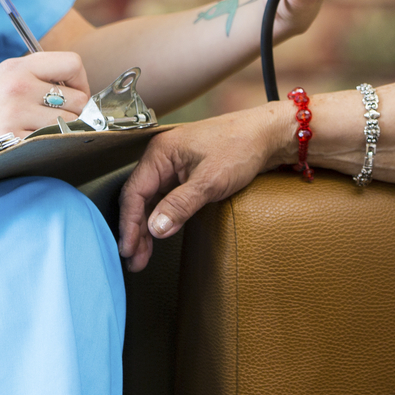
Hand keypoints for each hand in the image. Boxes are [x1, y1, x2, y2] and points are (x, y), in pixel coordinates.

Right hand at [0, 51, 90, 146]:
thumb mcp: (0, 79)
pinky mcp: (13, 140)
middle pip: (78, 99)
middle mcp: (18, 86)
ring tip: (40, 133)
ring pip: (69, 124)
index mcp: (17, 67)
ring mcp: (16, 114)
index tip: (72, 96)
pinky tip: (29, 145)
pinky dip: (47, 146)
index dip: (80, 82)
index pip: (72, 63)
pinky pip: (51, 142)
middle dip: (73, 113)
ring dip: (61, 132)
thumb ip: (35, 76)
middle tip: (56, 121)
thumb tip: (76, 87)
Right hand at [117, 104, 289, 270]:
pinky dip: (160, 217)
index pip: (134, 192)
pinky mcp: (185, 173)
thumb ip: (180, 205)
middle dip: (135, 230)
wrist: (266, 135)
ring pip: (150, 200)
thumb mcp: (211, 180)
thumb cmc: (241, 146)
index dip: (129, 224)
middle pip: (139, 198)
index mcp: (161, 152)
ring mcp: (173, 165)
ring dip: (146, 227)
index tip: (129, 248)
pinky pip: (164, 198)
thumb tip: (156, 228)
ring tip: (143, 254)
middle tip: (135, 259)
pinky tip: (159, 233)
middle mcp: (163, 157)